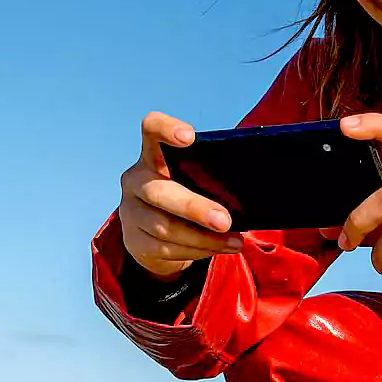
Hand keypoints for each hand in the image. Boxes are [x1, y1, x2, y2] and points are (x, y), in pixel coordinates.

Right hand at [119, 112, 242, 278]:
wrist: (153, 236)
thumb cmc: (185, 197)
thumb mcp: (194, 181)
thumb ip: (210, 177)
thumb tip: (250, 185)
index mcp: (153, 157)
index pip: (151, 130)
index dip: (166, 129)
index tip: (189, 137)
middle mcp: (136, 181)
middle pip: (159, 192)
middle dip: (194, 208)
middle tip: (224, 220)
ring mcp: (131, 213)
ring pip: (165, 228)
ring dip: (204, 238)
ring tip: (234, 241)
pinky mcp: (135, 242)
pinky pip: (166, 250)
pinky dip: (197, 251)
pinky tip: (218, 249)